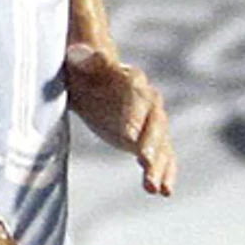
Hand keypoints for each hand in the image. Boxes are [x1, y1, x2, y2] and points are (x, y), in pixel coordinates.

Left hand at [66, 44, 174, 194]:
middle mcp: (150, 100)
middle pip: (154, 123)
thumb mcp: (79, 65)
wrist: (92, 82)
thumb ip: (84, 60)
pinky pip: (164, 157)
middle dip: (151, 144)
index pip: (137, 98)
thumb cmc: (84, 72)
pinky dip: (165, 173)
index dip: (134, 115)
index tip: (129, 135)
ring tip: (154, 188)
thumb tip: (82, 52)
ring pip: (161, 144)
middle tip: (145, 162)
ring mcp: (153, 122)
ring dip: (158, 165)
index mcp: (133, 79)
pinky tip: (164, 191)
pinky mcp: (151, 139)